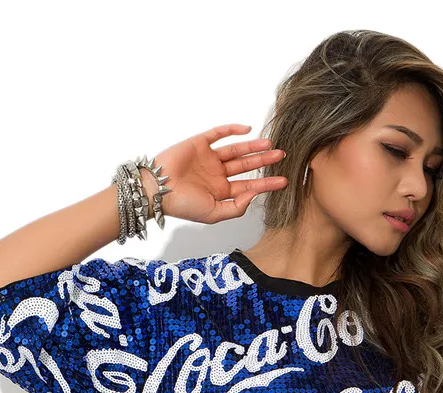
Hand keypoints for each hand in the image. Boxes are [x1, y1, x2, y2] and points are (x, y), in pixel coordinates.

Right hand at [148, 124, 287, 224]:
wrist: (159, 189)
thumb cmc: (183, 206)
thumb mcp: (214, 213)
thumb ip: (236, 208)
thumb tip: (253, 195)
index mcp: (221, 192)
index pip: (249, 186)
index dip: (266, 183)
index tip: (284, 180)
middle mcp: (217, 174)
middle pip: (246, 166)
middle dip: (264, 161)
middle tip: (282, 156)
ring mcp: (209, 158)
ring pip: (236, 150)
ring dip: (253, 146)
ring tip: (270, 144)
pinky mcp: (200, 143)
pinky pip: (219, 133)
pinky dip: (232, 130)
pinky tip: (247, 130)